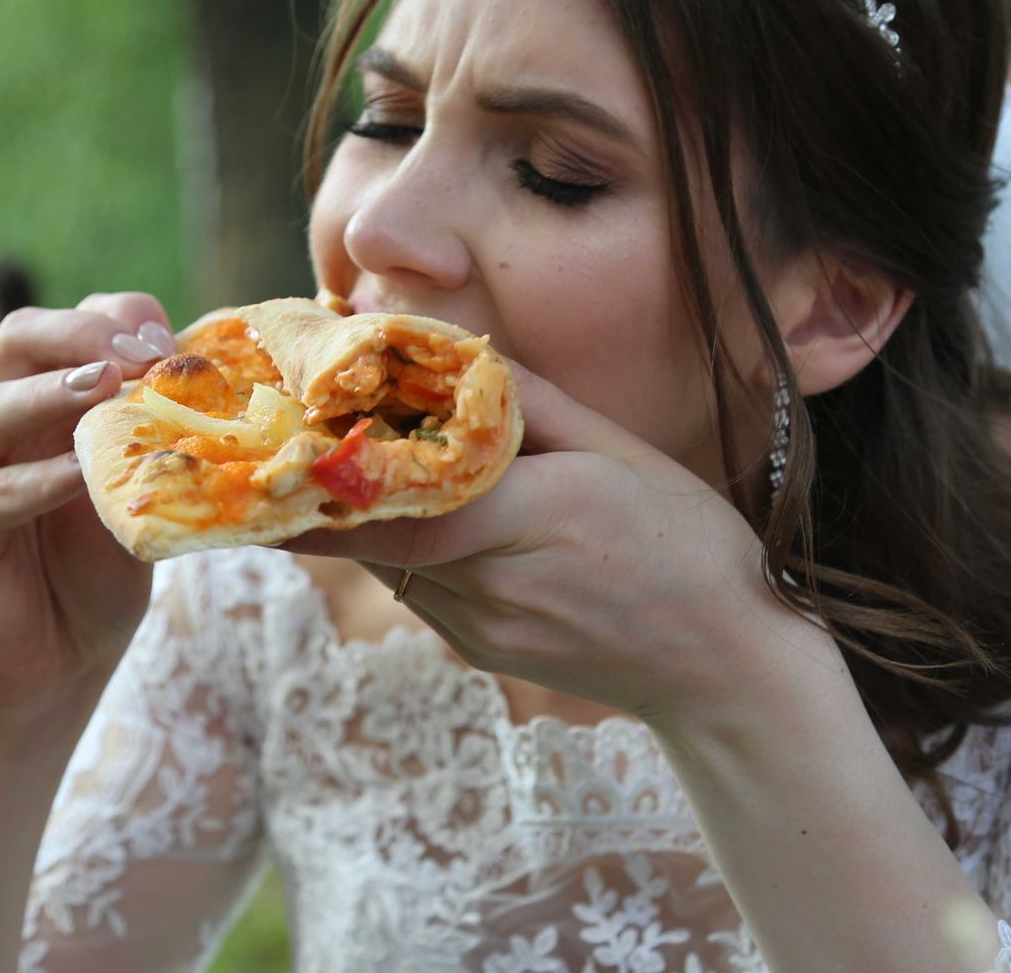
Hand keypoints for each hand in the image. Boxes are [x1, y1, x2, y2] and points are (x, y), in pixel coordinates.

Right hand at [0, 293, 178, 737]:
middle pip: (17, 339)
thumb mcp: (139, 498)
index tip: (174, 346)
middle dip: (79, 334)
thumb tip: (214, 386)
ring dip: (52, 392)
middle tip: (138, 354)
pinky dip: (34, 480)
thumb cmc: (96, 579)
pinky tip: (77, 476)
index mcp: (41, 407)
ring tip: (106, 385)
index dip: (117, 322)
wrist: (50, 675)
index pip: (68, 329)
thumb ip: (155, 443)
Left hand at [280, 364, 830, 726]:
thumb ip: (530, 399)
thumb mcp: (621, 450)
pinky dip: (402, 543)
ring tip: (335, 452)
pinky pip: (419, 586)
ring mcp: (482, 630)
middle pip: (375, 534)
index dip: (332, 478)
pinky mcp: (483, 652)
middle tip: (287, 427)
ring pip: (388, 561)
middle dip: (329, 483)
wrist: (725, 666)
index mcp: (533, 522)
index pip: (400, 509)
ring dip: (359, 512)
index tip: (286, 434)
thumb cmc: (688, 543)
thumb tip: (453, 345)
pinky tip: (408, 504)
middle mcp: (493, 587)